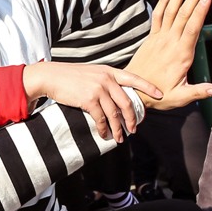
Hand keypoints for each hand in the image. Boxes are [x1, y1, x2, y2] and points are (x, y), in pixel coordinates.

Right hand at [24, 61, 161, 141]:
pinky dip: (103, 129)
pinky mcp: (89, 99)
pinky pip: (100, 119)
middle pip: (127, 102)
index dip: (149, 87)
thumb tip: (116, 97)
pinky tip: (103, 135)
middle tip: (133, 129)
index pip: (134, 78)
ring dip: (118, 129)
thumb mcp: (91, 73)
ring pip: (115, 114)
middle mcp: (106, 79)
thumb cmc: (69, 76)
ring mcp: (98, 89)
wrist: (50, 76)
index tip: (160, 94)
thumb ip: (105, 81)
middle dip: (132, 119)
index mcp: (109, 71)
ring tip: (120, 138)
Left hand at [123, 0, 211, 110]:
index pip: (192, 28)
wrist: (133, 91)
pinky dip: (164, 1)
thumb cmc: (159, 95)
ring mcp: (159, 38)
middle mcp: (170, 42)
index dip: (199, 12)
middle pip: (183, 14)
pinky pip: (158, 15)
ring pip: (170, 11)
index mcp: (181, 54)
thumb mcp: (180, 97)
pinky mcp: (152, 37)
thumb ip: (198, 92)